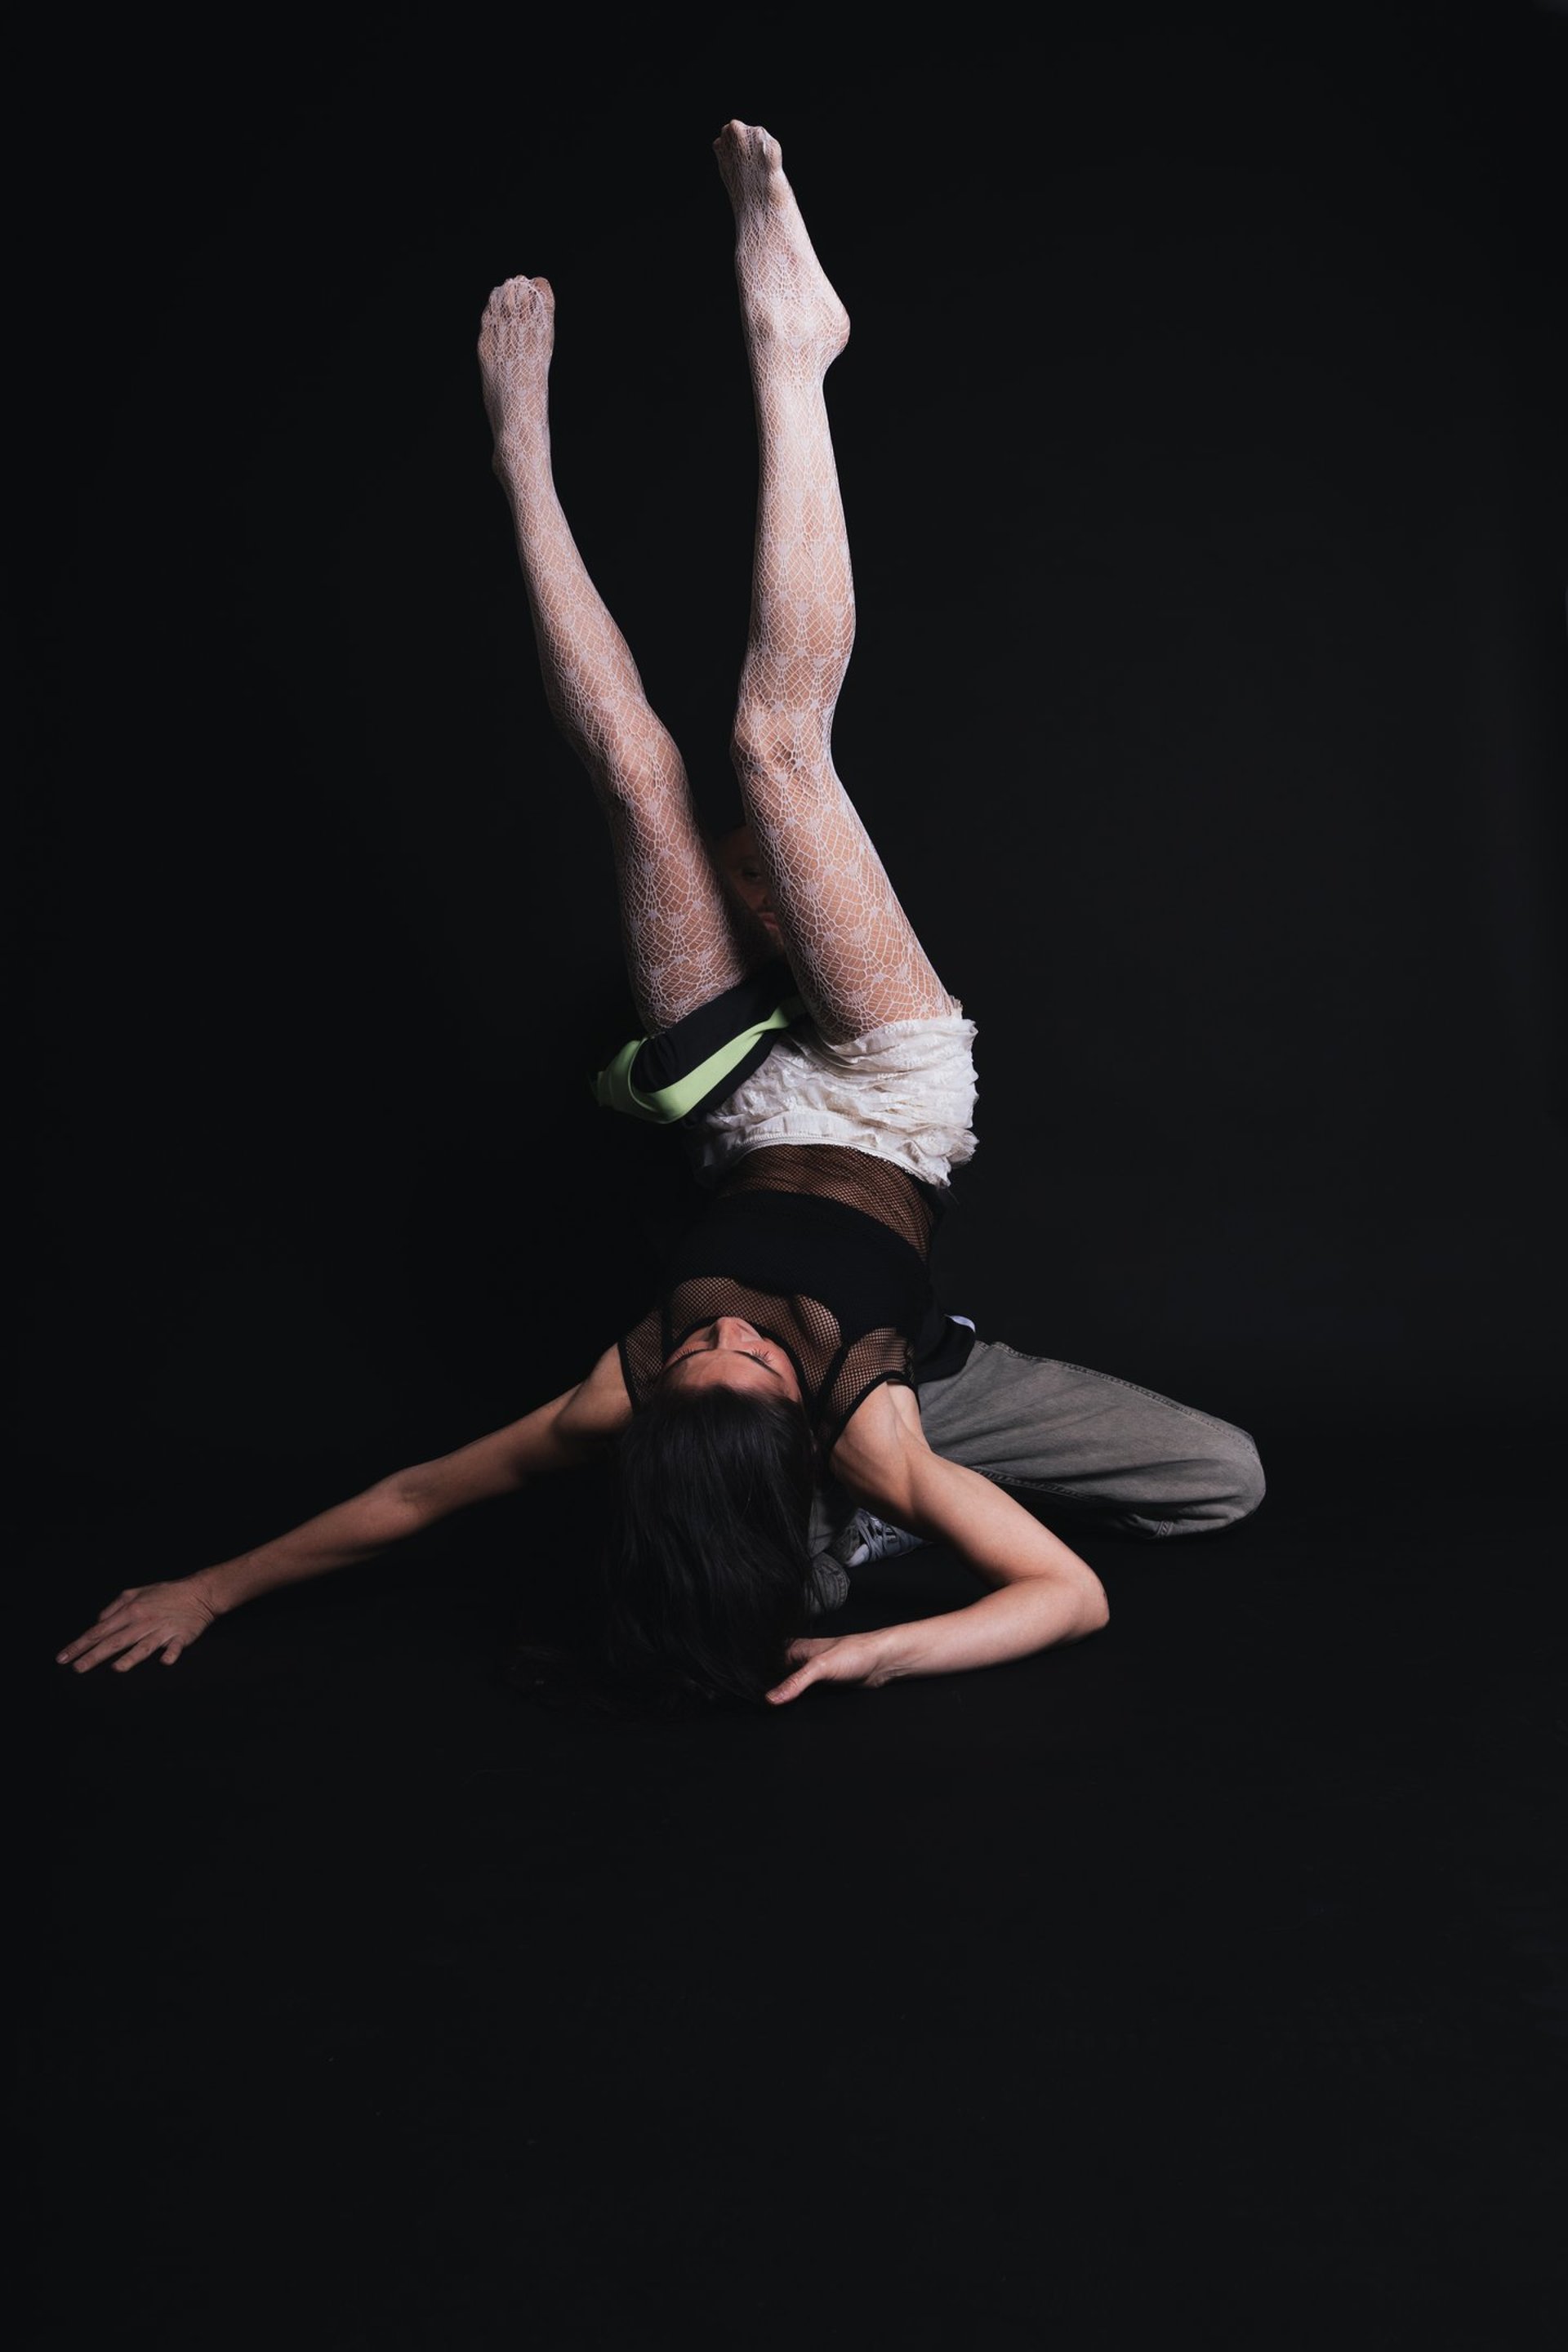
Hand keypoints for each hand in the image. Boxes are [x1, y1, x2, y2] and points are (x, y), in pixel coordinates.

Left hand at [56, 1577, 218, 1674]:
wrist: (199, 1593)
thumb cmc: (165, 1593)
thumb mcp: (136, 1592)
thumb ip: (114, 1607)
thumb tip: (98, 1622)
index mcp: (130, 1610)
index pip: (100, 1630)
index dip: (80, 1644)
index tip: (64, 1657)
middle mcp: (143, 1621)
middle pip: (115, 1641)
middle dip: (94, 1655)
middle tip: (77, 1668)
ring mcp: (162, 1630)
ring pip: (143, 1646)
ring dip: (131, 1657)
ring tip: (117, 1668)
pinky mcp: (180, 1637)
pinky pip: (175, 1647)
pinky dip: (170, 1654)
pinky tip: (165, 1661)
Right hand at [766, 1629, 901, 1705]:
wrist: (882, 1661)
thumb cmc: (855, 1653)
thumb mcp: (821, 1667)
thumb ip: (796, 1682)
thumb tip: (771, 1698)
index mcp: (793, 1648)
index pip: (766, 1664)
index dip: (756, 1679)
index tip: (746, 1693)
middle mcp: (799, 1660)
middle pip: (775, 1678)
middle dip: (768, 1690)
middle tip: (756, 1706)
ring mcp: (810, 1674)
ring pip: (789, 1688)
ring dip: (783, 1697)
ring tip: (767, 1709)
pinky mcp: (821, 1685)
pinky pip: (802, 1696)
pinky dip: (796, 1702)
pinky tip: (789, 1709)